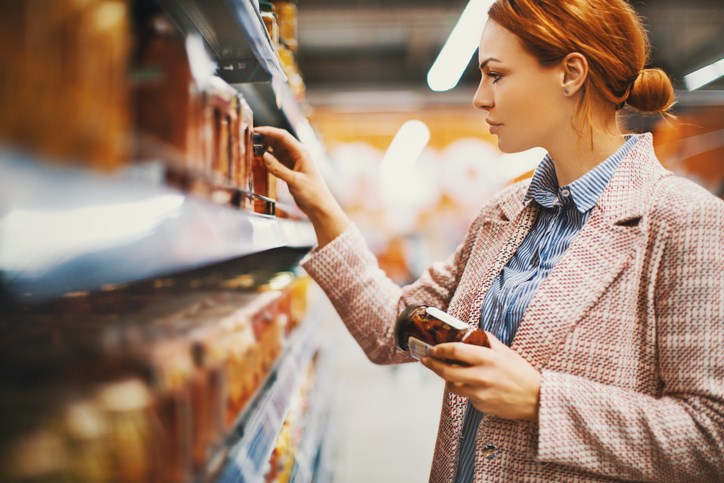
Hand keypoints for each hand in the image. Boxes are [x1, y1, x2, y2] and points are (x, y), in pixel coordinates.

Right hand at [254, 126, 349, 246]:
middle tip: (250, 138)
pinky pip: (277, 159)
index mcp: (301, 152)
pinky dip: (268, 158)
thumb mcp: (294, 181)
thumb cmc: (313, 193)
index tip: (255, 130)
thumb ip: (278, 169)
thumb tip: (263, 156)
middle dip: (265, 137)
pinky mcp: (290, 169)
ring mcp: (294, 161)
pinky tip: (260, 158)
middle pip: (278, 140)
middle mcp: (297, 154)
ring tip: (252, 147)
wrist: (319, 206)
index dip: (268, 131)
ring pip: (277, 149)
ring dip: (266, 147)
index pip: (282, 136)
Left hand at [420, 332, 540, 420]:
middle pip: (446, 372)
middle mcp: (481, 376)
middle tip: (426, 360)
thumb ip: (486, 340)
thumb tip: (469, 331)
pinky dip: (465, 390)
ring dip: (447, 378)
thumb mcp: (505, 351)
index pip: (455, 351)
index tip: (433, 348)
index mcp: (487, 358)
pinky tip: (474, 385)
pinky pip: (466, 397)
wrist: (537, 399)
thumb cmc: (521, 373)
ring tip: (449, 371)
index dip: (440, 349)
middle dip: (433, 365)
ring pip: (452, 386)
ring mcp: (480, 393)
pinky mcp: (481, 406)